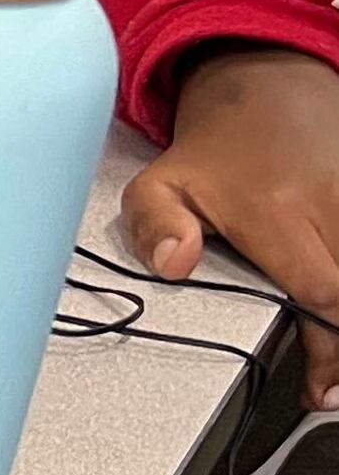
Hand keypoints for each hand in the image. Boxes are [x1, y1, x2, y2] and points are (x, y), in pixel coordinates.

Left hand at [124, 44, 338, 407]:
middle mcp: (330, 203)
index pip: (319, 291)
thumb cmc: (213, 150)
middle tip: (335, 388)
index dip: (326, 347)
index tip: (319, 387)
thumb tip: (173, 265)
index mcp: (275, 210)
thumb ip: (153, 227)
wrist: (268, 85)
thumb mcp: (157, 184)